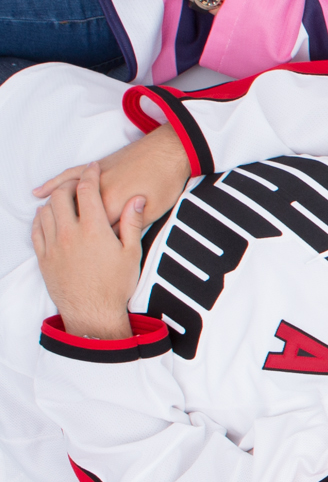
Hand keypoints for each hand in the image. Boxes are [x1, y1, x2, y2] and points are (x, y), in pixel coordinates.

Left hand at [32, 165, 145, 340]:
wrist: (93, 312)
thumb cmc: (116, 284)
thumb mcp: (132, 253)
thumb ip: (131, 223)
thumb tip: (136, 199)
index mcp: (94, 230)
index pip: (86, 191)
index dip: (89, 175)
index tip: (93, 168)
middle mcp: (69, 234)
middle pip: (61, 196)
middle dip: (70, 185)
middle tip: (79, 184)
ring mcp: (53, 245)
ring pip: (46, 211)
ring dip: (55, 200)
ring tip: (66, 200)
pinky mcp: (43, 257)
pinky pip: (36, 229)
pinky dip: (41, 218)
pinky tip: (49, 217)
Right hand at [35, 122, 191, 233]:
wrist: (169, 150)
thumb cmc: (166, 182)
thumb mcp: (154, 212)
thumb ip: (130, 227)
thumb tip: (112, 239)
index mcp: (113, 206)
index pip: (95, 232)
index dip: (96, 243)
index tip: (93, 251)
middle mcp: (99, 192)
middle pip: (76, 216)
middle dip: (72, 230)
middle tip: (73, 243)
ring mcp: (95, 178)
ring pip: (67, 197)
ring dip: (56, 211)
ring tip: (49, 226)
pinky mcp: (96, 166)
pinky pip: (67, 175)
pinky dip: (51, 184)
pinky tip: (38, 194)